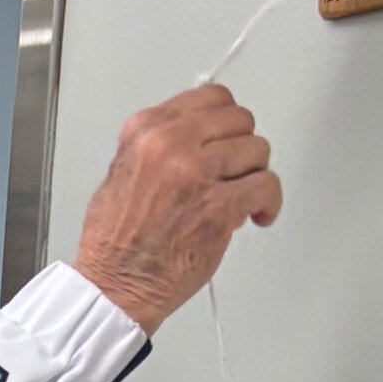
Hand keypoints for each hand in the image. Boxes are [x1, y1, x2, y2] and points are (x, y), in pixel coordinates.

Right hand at [71, 85, 281, 333]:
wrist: (114, 284)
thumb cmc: (114, 241)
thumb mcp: (121, 172)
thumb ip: (157, 147)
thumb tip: (197, 135)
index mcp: (144, 132)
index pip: (210, 97)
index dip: (226, 119)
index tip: (227, 136)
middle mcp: (169, 146)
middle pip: (240, 120)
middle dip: (242, 146)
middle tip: (234, 169)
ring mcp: (195, 174)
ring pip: (258, 150)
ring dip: (254, 175)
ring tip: (240, 196)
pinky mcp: (219, 206)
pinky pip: (266, 185)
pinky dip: (268, 203)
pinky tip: (255, 215)